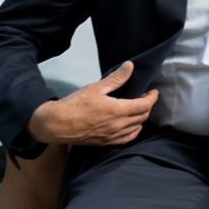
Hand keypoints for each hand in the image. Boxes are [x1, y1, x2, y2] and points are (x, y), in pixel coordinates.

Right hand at [26, 61, 156, 147]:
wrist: (55, 124)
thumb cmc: (74, 105)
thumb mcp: (95, 88)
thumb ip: (116, 78)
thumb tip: (130, 66)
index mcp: (117, 110)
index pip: (145, 105)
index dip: (152, 97)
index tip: (152, 92)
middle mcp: (118, 125)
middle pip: (143, 116)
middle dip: (147, 106)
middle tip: (143, 97)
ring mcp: (112, 136)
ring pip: (137, 128)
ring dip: (141, 118)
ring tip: (137, 109)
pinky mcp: (105, 142)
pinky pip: (127, 139)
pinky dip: (134, 131)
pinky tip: (131, 125)